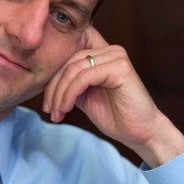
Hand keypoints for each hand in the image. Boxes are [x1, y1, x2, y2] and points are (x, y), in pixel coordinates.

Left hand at [43, 26, 183, 167]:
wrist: (140, 133)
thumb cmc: (115, 115)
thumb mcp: (84, 95)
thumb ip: (70, 82)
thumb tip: (43, 78)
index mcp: (102, 53)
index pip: (68, 50)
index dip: (53, 71)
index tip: (46, 98)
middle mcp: (110, 49)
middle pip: (68, 60)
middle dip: (53, 87)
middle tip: (49, 109)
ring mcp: (116, 56)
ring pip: (74, 69)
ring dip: (60, 94)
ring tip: (57, 113)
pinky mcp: (120, 67)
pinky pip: (84, 77)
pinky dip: (70, 94)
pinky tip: (67, 109)